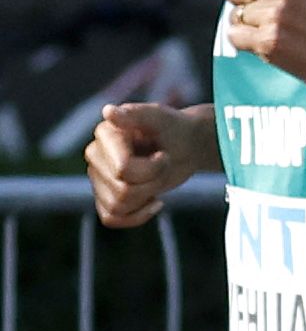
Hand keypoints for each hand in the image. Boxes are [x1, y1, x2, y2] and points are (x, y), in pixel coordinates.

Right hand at [85, 102, 208, 228]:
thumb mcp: (162, 118)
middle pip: (123, 190)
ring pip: (118, 206)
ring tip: (157, 178)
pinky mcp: (106, 195)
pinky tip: (155, 202)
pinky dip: (137, 216)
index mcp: (105, 135)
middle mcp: (95, 155)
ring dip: (147, 197)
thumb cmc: (174, 128)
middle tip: (163, 164)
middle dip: (153, 182)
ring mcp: (98, 177)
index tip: (163, 155)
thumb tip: (108, 111)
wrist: (185, 146)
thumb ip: (137, 114)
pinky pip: (111, 218)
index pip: (124, 170)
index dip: (152, 168)